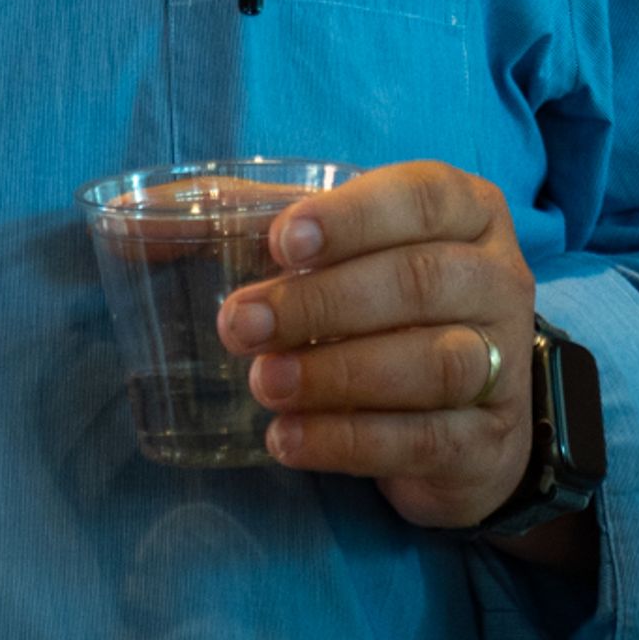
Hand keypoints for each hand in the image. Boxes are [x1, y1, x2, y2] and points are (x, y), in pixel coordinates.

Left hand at [212, 161, 535, 530]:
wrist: (474, 413)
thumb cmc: (388, 306)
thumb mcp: (336, 249)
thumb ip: (248, 221)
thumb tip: (134, 222)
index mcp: (467, 212)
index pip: (420, 198)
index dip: (350, 217)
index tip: (278, 242)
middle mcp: (499, 279)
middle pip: (419, 282)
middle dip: (320, 302)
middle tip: (238, 325)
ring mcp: (504, 365)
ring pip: (431, 363)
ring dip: (336, 373)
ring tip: (261, 385)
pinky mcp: (487, 442)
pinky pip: (423, 439)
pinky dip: (348, 441)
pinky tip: (287, 440)